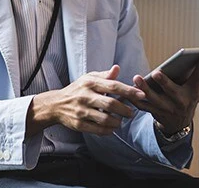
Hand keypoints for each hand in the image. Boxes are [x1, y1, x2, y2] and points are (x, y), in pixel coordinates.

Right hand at [27, 65, 145, 136]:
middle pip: (110, 104)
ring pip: (105, 119)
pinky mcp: (78, 123)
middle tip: (131, 113)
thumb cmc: (77, 90)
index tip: (141, 95)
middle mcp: (85, 96)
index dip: (129, 91)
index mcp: (89, 83)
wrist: (56, 104)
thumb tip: (117, 68)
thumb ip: (104, 76)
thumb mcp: (88, 79)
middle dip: (125, 110)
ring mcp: (81, 111)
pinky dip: (108, 130)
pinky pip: (97, 129)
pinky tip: (111, 128)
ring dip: (117, 122)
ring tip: (120, 121)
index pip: (112, 85)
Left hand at [129, 55, 198, 134]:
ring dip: (144, 89)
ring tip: (137, 78)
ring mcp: (166, 108)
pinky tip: (126, 90)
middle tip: (156, 72)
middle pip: (172, 91)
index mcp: (193, 93)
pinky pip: (142, 106)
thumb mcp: (198, 89)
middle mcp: (180, 102)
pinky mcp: (154, 112)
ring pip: (154, 99)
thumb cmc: (188, 98)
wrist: (179, 124)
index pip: (198, 78)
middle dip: (164, 82)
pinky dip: (133, 99)